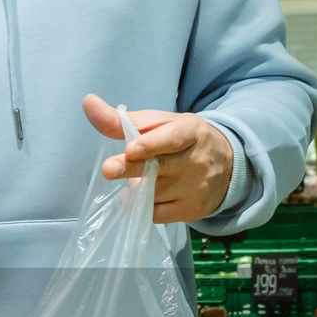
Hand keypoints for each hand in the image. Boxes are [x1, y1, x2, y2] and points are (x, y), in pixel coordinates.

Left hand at [82, 93, 233, 223]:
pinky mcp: (190, 210)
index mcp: (190, 131)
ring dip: (135, 188)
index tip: (130, 148)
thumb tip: (88, 103)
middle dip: (132, 168)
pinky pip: (156, 214)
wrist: (227, 165)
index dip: (151, 144)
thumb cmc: (182, 140)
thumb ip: (123, 119)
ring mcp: (194, 188)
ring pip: (152, 193)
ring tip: (137, 180)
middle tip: (109, 169)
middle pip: (158, 168)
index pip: (172, 138)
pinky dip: (141, 206)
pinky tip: (142, 196)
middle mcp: (195, 160)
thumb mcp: (160, 124)